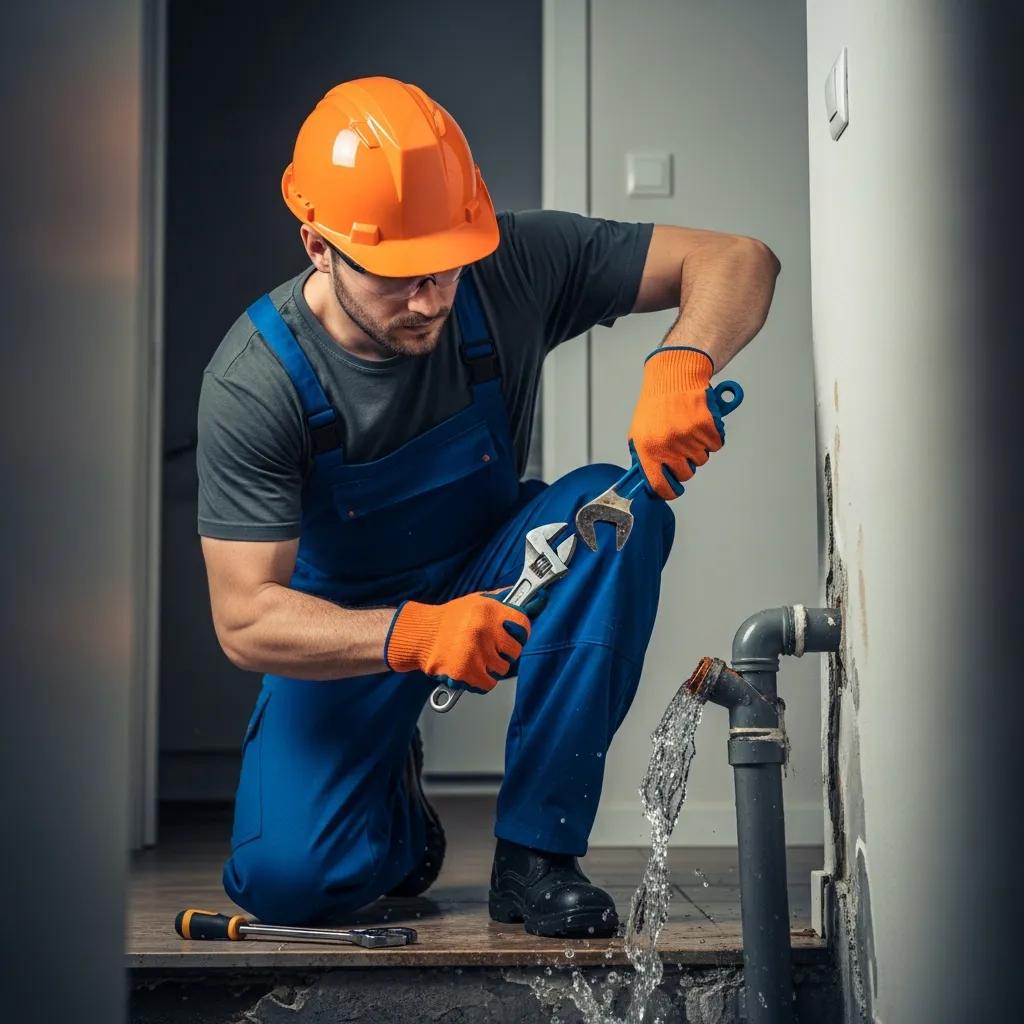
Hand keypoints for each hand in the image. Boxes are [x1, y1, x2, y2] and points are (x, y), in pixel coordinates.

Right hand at [385, 589, 543, 692]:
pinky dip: (482, 681)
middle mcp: (483, 631)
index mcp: (488, 610)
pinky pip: (488, 684)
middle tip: (492, 648)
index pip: (523, 625)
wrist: (422, 636)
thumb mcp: (477, 600)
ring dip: (492, 667)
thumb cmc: (450, 619)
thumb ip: (503, 600)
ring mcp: (474, 653)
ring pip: (502, 669)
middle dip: (505, 652)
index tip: (515, 635)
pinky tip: (473, 670)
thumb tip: (533, 598)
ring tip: (478, 657)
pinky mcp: (465, 673)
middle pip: (515, 651)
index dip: (521, 632)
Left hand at [627, 346, 725, 499]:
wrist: (673, 376)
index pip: (660, 485)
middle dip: (686, 464)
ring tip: (688, 427)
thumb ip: (644, 457)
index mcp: (647, 449)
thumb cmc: (656, 404)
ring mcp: (687, 436)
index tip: (674, 490)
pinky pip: (715, 445)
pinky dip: (712, 436)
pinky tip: (701, 422)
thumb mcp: (639, 432)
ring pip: (702, 459)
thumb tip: (648, 482)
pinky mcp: (705, 426)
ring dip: (699, 447)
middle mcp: (667, 445)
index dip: (669, 492)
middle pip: (686, 474)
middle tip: (681, 445)